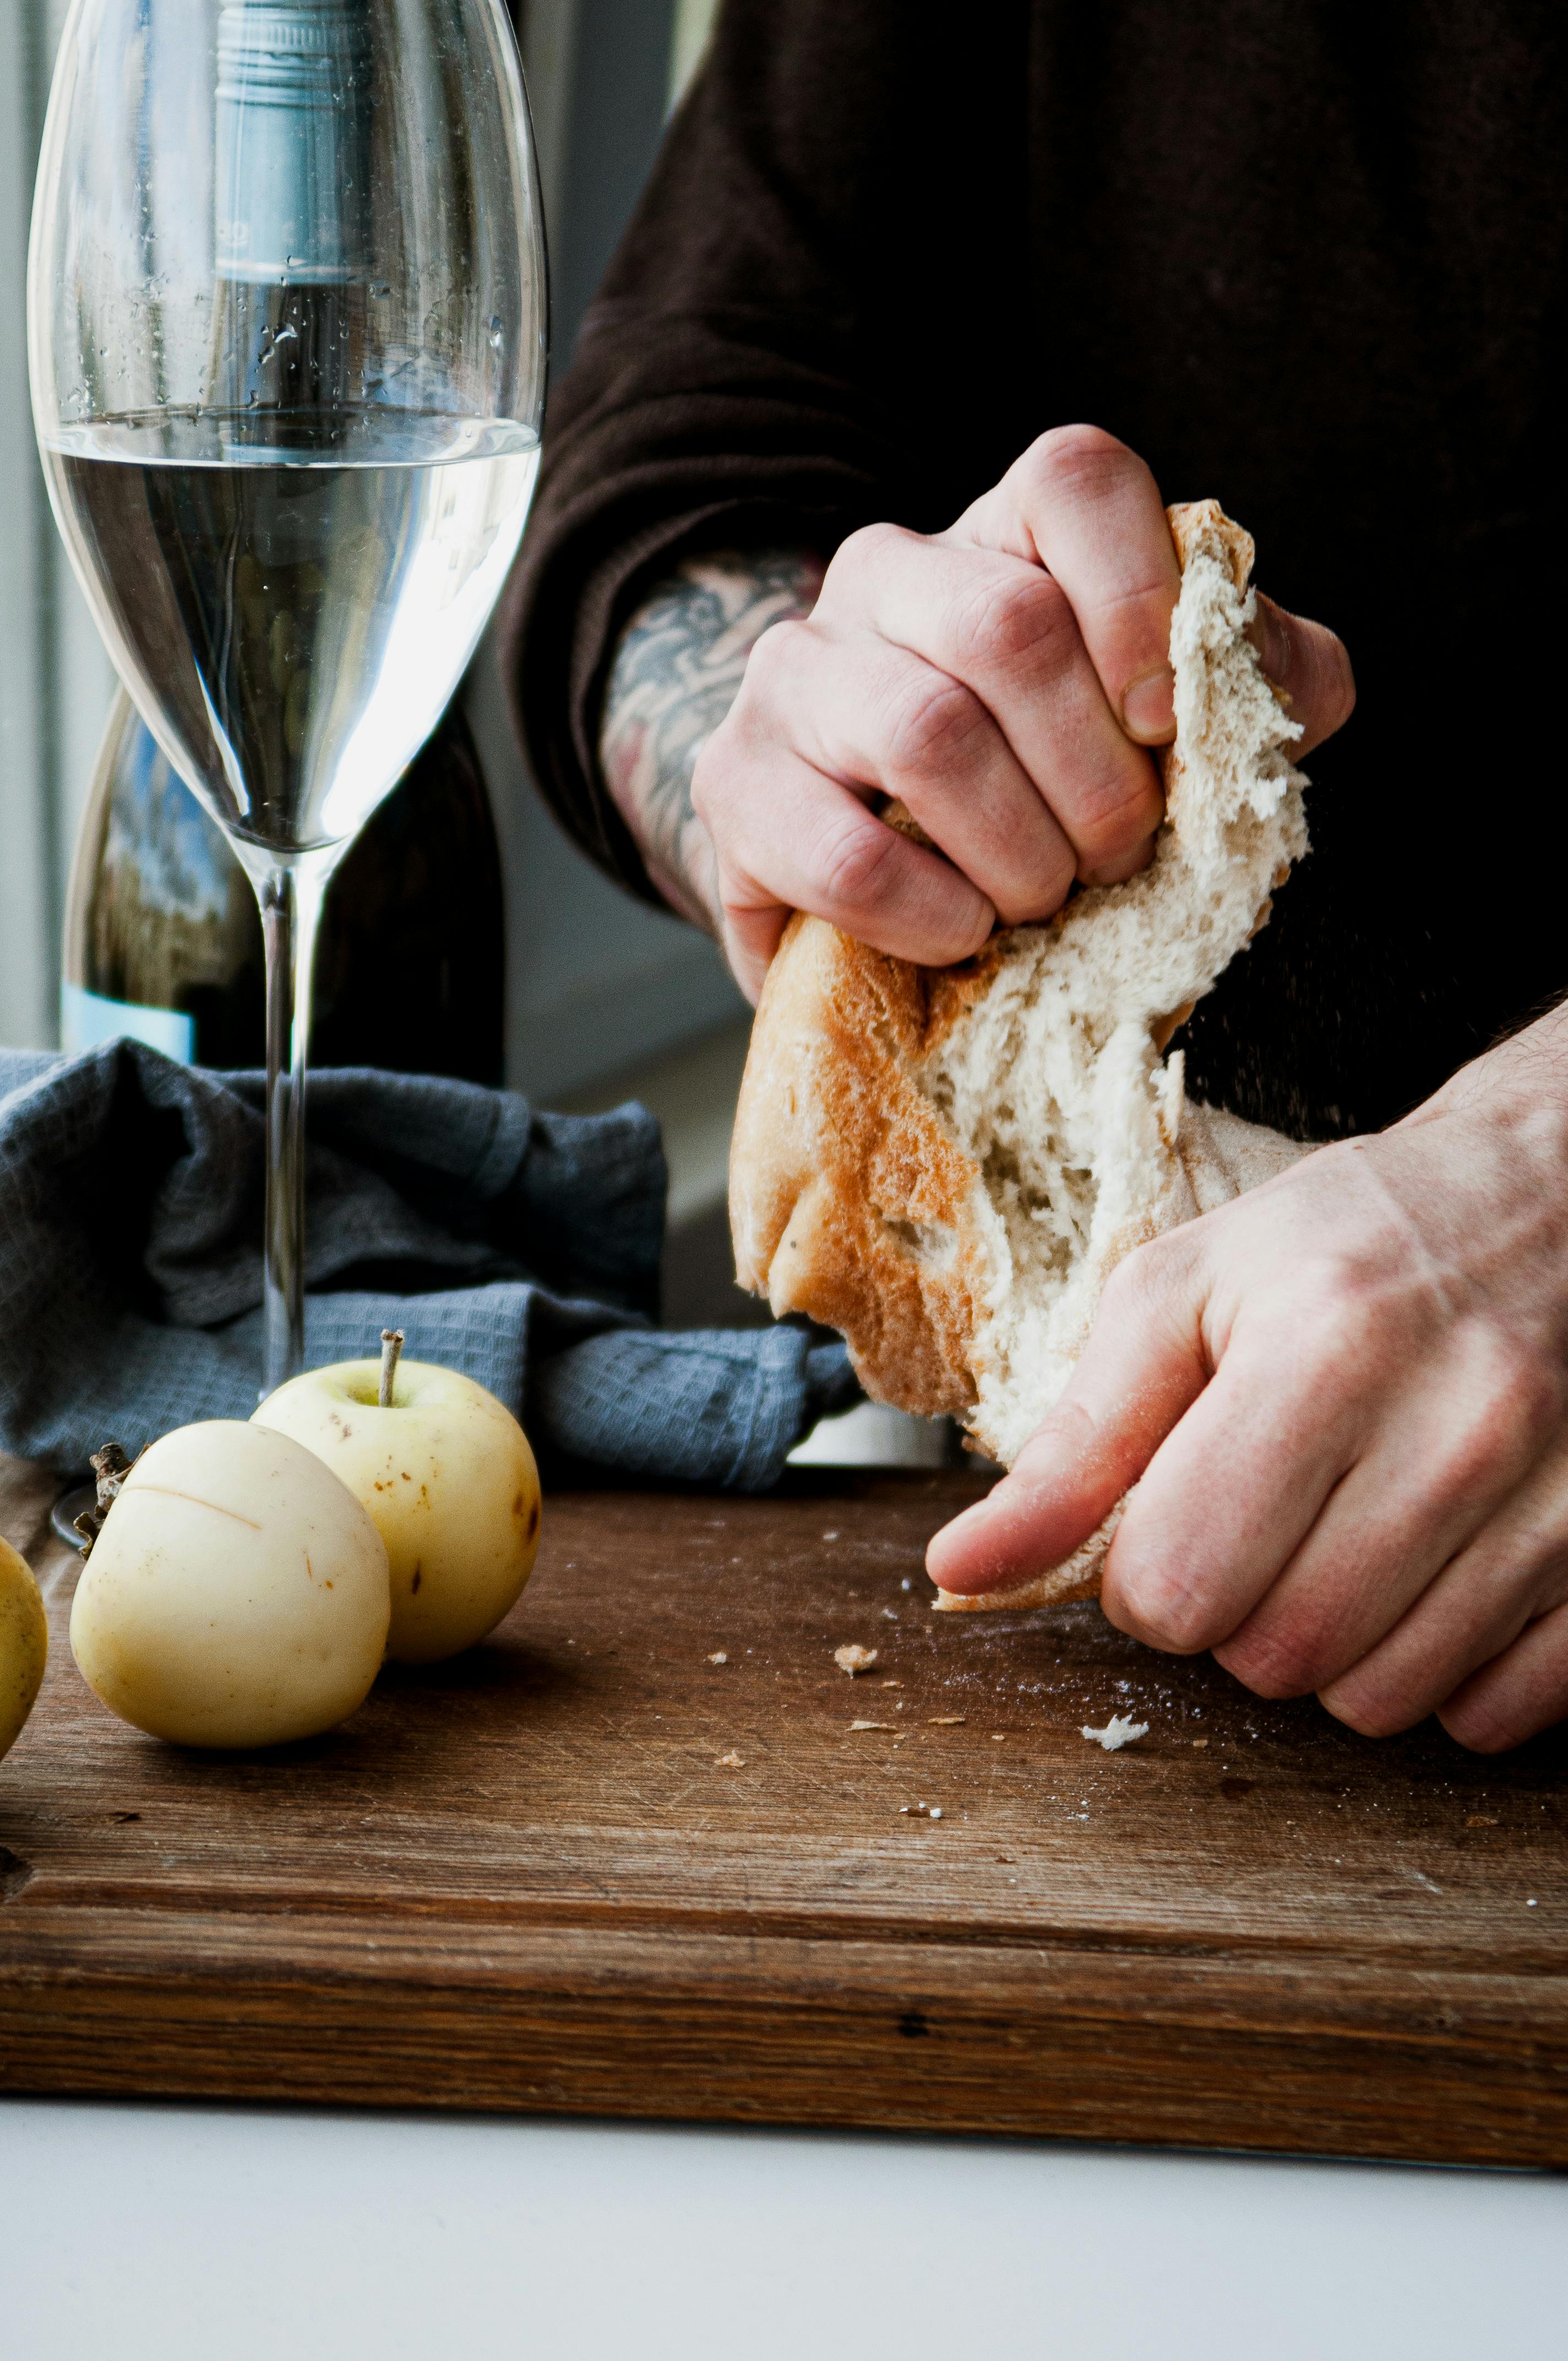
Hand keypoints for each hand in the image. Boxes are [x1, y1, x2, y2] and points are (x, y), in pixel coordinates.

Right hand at [691, 424, 1354, 999]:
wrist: (874, 866)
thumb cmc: (1049, 786)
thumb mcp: (1174, 724)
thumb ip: (1259, 679)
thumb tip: (1266, 676)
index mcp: (1006, 533)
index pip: (1075, 478)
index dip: (1143, 597)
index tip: (1167, 725)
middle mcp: (887, 571)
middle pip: (1011, 630)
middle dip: (1096, 780)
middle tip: (1116, 859)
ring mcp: (797, 671)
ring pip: (926, 734)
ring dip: (1019, 855)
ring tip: (1038, 903)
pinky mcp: (735, 781)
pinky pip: (844, 854)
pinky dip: (930, 915)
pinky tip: (959, 935)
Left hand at [926, 1013, 1567, 1752]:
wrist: (1552, 1197)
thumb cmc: (1347, 1243)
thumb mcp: (1180, 1295)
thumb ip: (1073, 1444)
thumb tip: (961, 1573)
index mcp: (1326, 1350)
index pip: (1179, 1585)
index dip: (1146, 1578)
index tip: (1174, 1518)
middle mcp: (1459, 1427)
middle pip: (1277, 1656)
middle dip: (1234, 1614)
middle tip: (1260, 1524)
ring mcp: (1557, 1500)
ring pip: (1382, 1701)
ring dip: (1333, 1651)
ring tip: (1343, 1540)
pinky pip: (1497, 1714)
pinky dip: (1446, 1677)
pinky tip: (1432, 1578)